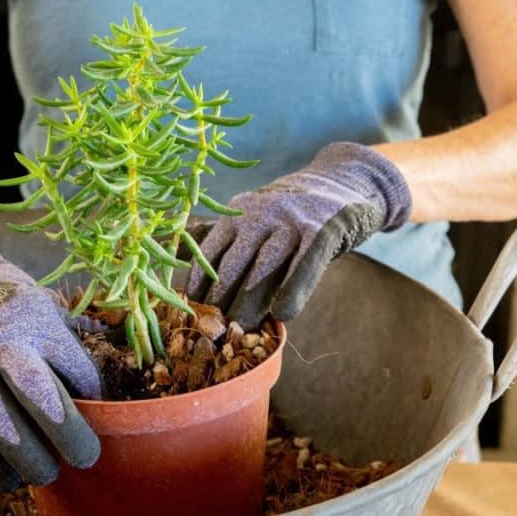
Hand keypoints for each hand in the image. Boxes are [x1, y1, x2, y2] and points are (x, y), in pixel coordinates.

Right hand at [0, 210, 101, 490]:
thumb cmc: (10, 313)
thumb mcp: (46, 317)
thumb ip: (68, 358)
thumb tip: (98, 411)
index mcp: (35, 322)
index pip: (73, 366)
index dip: (91, 399)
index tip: (102, 425)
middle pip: (34, 388)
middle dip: (64, 430)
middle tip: (83, 458)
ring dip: (24, 456)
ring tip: (44, 474)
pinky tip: (7, 477)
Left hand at [187, 142, 410, 328]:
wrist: (345, 182)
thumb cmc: (292, 213)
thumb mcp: (253, 217)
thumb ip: (220, 238)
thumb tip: (171, 253)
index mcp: (237, 214)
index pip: (208, 253)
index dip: (198, 287)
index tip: (190, 316)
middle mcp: (260, 214)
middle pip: (233, 263)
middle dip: (220, 300)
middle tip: (212, 333)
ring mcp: (292, 220)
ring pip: (265, 266)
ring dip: (250, 301)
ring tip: (240, 331)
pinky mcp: (324, 228)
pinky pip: (306, 262)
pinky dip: (294, 289)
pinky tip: (284, 314)